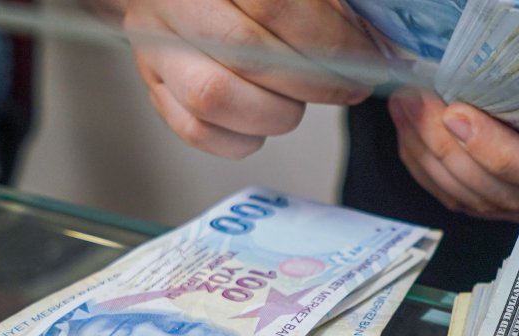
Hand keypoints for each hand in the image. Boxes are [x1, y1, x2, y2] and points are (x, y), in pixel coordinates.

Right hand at [119, 0, 379, 157]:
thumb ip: (324, 3)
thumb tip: (364, 40)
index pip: (275, 5)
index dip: (331, 39)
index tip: (366, 59)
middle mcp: (171, 1)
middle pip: (247, 53)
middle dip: (313, 82)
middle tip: (346, 87)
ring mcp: (154, 45)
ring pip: (214, 97)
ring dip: (275, 112)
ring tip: (298, 101)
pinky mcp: (152, 84)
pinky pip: (195, 130)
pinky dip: (242, 138)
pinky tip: (265, 121)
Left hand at [388, 88, 518, 227]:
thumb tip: (481, 43)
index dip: (501, 151)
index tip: (455, 114)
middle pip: (517, 195)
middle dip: (453, 152)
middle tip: (416, 106)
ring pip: (494, 208)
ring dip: (439, 164)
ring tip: (408, 117)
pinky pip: (487, 209)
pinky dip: (446, 179)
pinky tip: (419, 143)